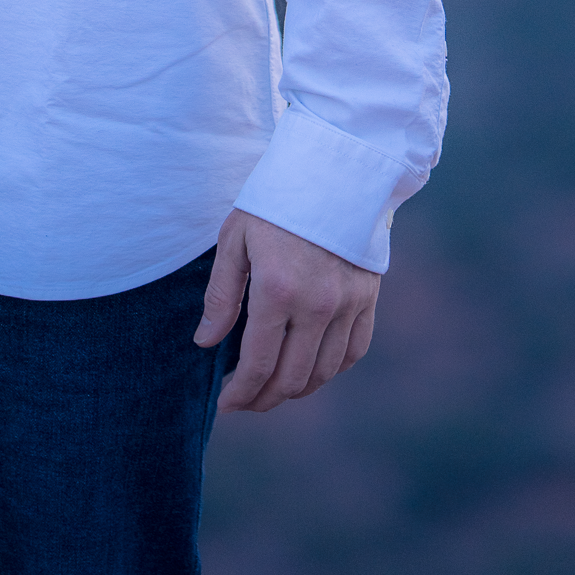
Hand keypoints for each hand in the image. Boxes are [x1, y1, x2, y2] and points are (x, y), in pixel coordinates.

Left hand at [194, 207, 379, 411]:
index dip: (241, 393)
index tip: (226, 404)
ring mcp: (348, 304)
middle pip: (292, 378)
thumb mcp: (235, 239)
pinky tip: (311, 369)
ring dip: (296, 390)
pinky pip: (354, 351)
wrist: (332, 170)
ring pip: (324, 372)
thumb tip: (206, 343)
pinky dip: (331, 369)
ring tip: (273, 388)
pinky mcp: (368, 297)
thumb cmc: (275, 201)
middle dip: (264, 399)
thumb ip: (221, 296)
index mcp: (277, 290)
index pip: (258, 365)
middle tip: (245, 400)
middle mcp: (317, 305)